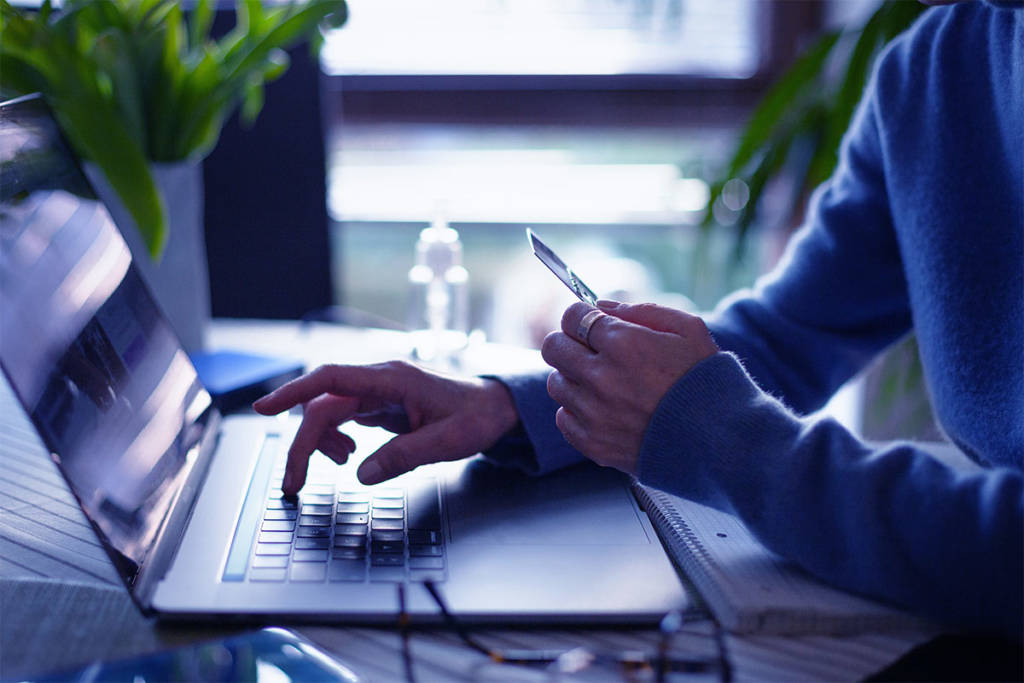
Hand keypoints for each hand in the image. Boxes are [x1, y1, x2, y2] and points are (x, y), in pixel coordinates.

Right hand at [252, 360, 519, 492]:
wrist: (497, 407)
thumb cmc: (477, 416)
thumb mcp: (448, 442)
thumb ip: (404, 456)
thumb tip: (361, 474)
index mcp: (392, 378)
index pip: (330, 378)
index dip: (293, 391)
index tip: (263, 407)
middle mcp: (379, 380)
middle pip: (322, 406)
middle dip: (303, 443)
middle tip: (294, 483)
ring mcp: (378, 392)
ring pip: (329, 413)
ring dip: (320, 442)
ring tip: (340, 463)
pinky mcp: (381, 405)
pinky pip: (344, 419)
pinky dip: (337, 440)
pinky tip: (350, 456)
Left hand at [541, 300, 717, 473]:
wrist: (720, 441)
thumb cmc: (705, 381)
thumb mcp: (687, 328)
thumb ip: (641, 310)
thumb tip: (602, 305)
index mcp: (624, 344)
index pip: (572, 315)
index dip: (580, 315)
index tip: (590, 322)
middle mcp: (601, 377)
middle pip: (553, 346)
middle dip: (569, 341)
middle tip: (589, 349)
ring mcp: (593, 413)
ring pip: (556, 382)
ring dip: (573, 377)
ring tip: (603, 383)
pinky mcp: (592, 442)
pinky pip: (563, 417)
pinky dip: (577, 411)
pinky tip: (604, 409)